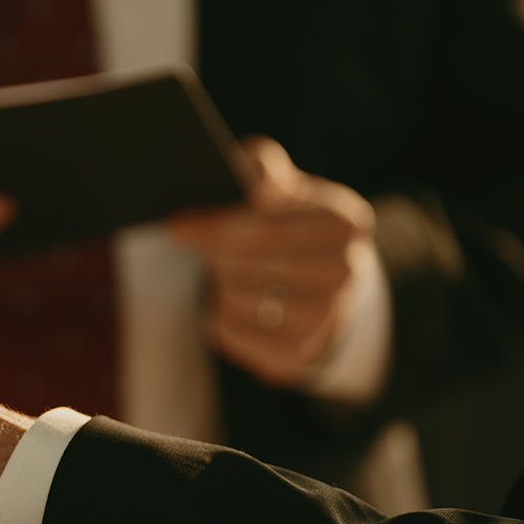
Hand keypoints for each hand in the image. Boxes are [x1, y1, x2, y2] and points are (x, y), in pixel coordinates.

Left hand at [168, 136, 377, 386]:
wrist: (322, 288)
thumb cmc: (292, 227)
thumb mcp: (285, 189)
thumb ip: (264, 168)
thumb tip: (249, 170)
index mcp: (346, 221)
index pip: (269, 223)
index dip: (217, 224)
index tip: (178, 224)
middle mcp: (346, 271)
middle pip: (254, 262)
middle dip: (211, 251)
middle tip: (181, 238)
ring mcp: (325, 317)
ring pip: (242, 299)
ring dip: (217, 283)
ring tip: (219, 272)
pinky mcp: (296, 355)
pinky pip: (233, 334)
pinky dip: (217, 316)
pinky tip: (225, 302)